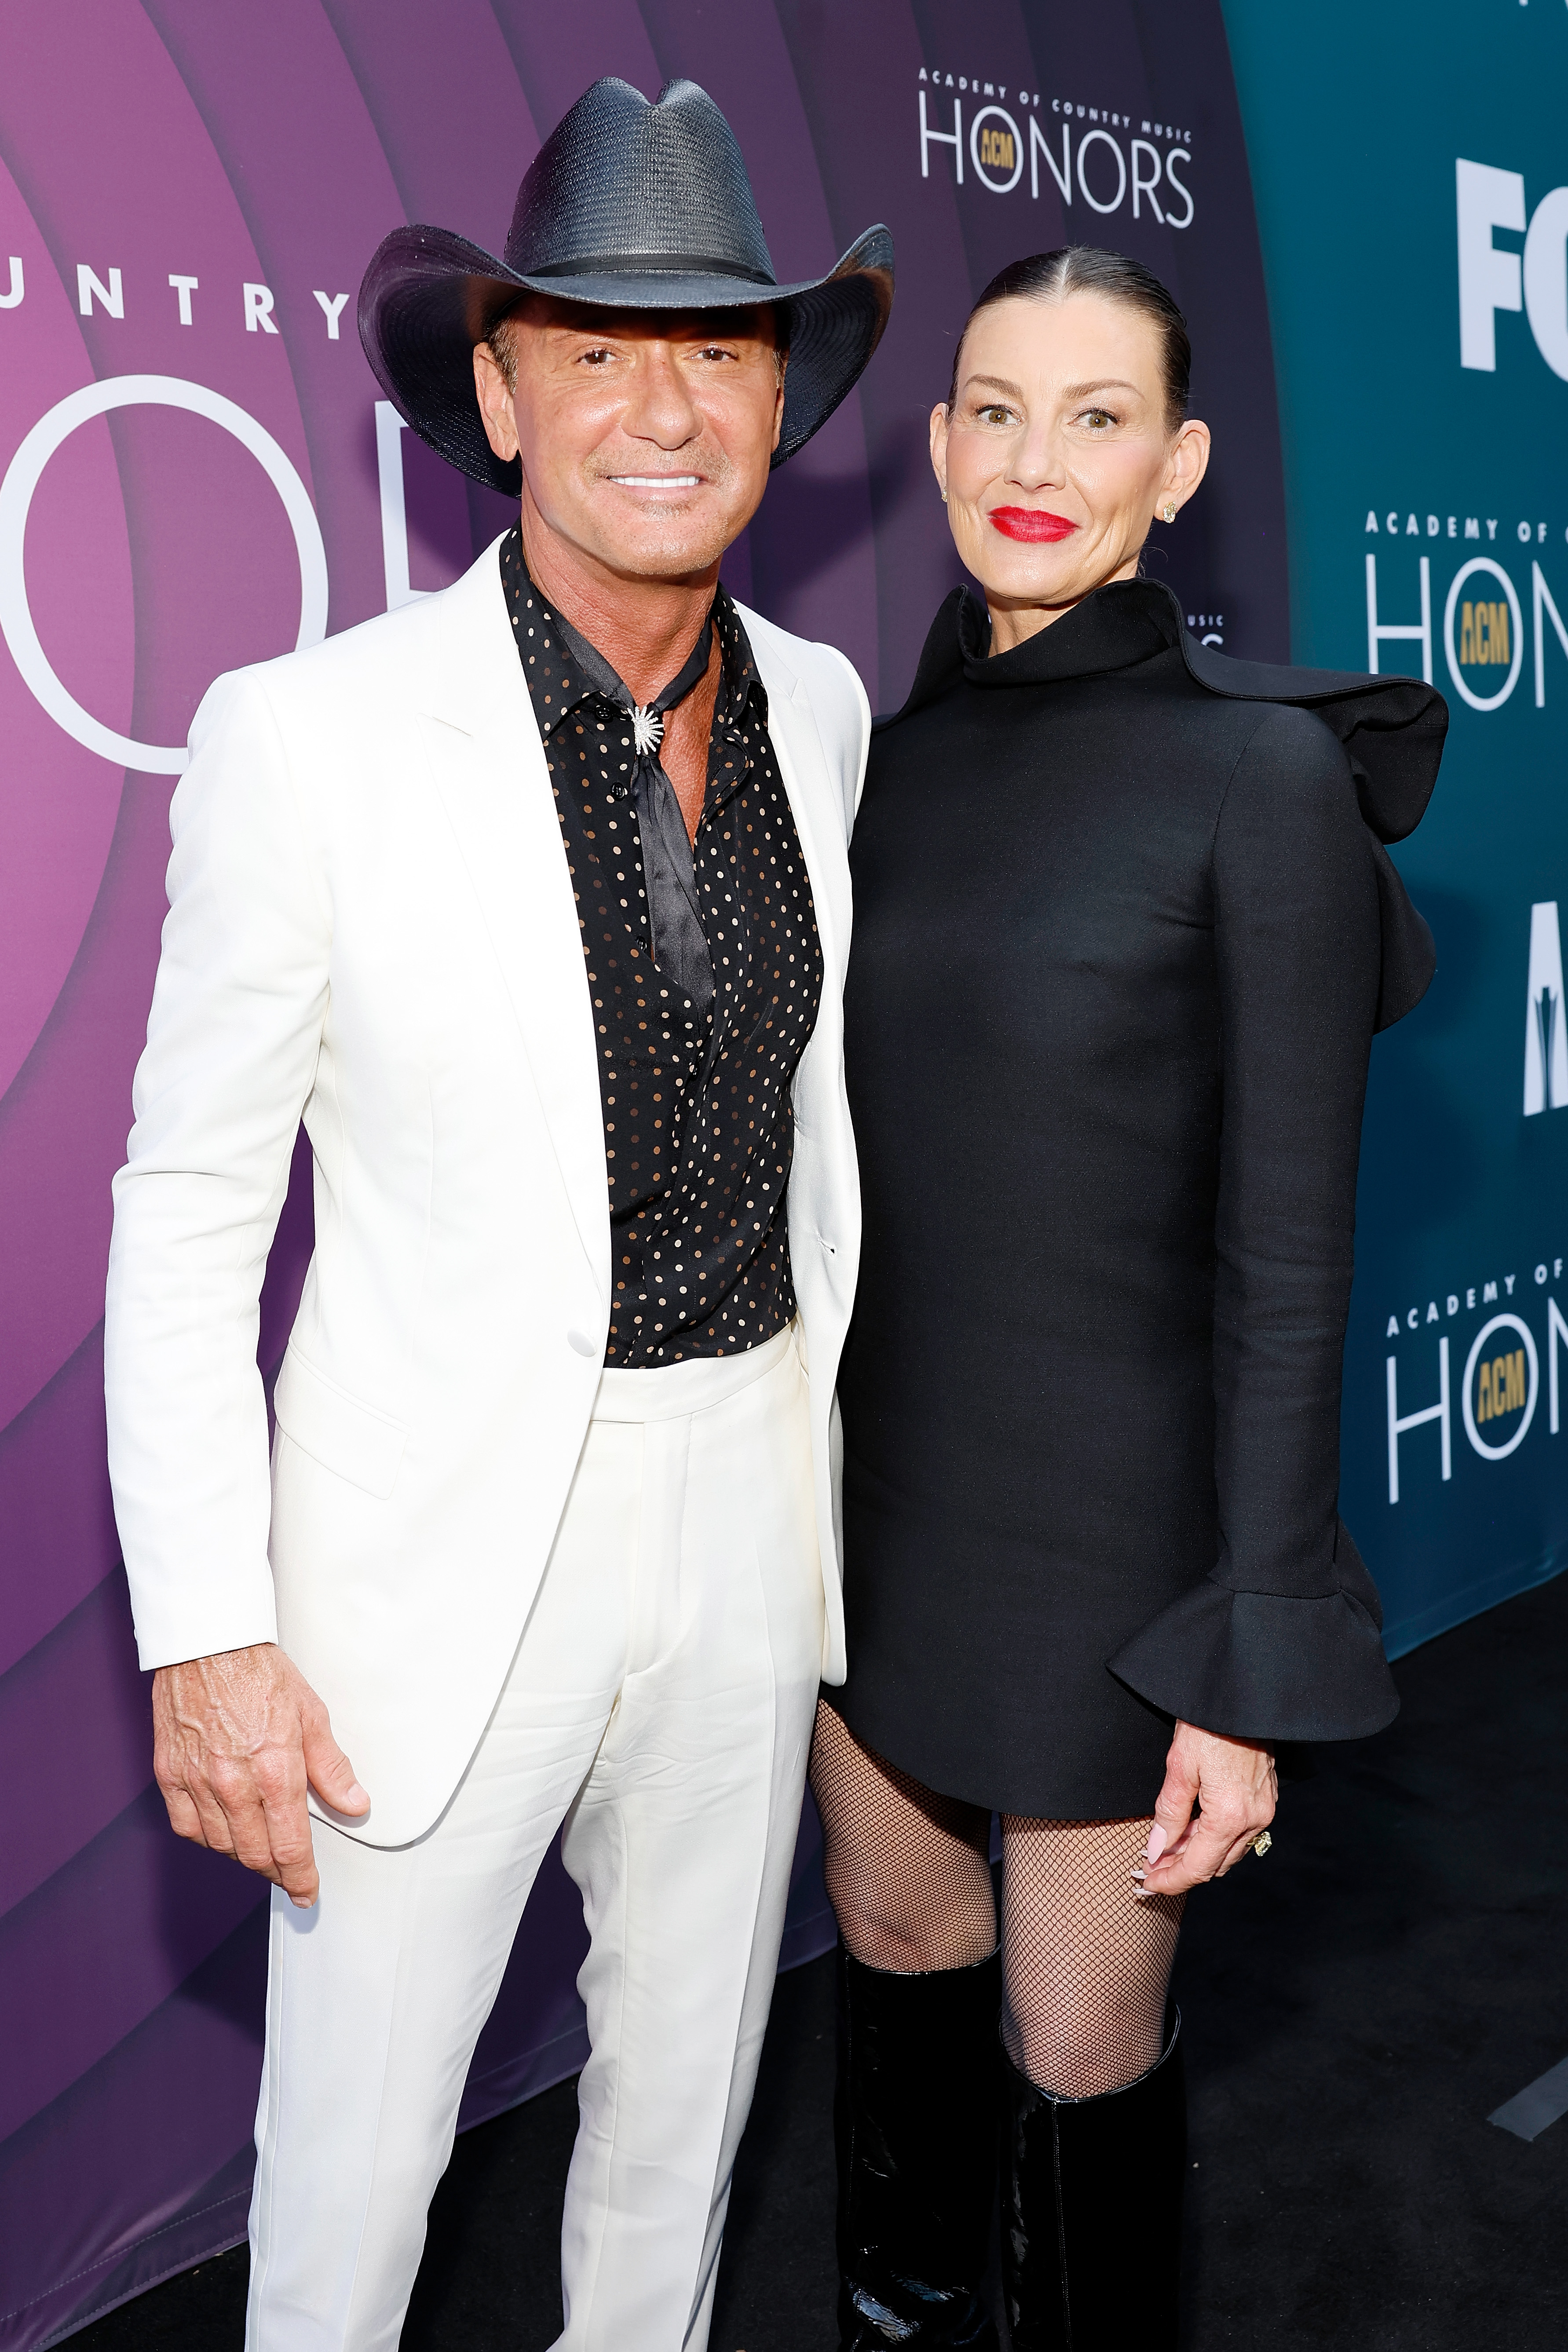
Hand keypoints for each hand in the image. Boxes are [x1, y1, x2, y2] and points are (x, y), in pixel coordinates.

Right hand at [152, 1642, 368, 1907]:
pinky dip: (208, 1837)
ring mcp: (198, 1781)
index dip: (300, 1877)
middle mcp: (234, 1783)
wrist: (208, 1644)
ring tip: (262, 1850)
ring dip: (245, 1856)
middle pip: (256, 1854)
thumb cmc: (262, 1673)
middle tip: (290, 1875)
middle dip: (277, 1873)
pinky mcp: (170, 1775)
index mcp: (276, 1770)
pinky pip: (187, 1826)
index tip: (307, 1892)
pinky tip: (224, 1830)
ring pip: (222, 1845)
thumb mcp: (311, 1714)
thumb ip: (332, 1767)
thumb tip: (355, 1803)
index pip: (290, 1846)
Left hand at [1137, 1720, 1276, 1897]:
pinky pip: (1240, 1833)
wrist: (1239, 1694)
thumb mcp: (1178, 1768)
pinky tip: (1192, 1828)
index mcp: (1230, 1816)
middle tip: (1151, 1866)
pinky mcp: (1266, 1798)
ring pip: (1229, 1851)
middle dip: (1181, 1870)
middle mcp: (1253, 1820)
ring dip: (1198, 1854)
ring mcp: (1264, 1810)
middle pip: (1215, 1864)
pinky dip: (1215, 1838)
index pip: (1197, 1867)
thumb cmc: (1208, 1724)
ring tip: (1167, 1848)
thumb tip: (1156, 1850)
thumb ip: (1168, 1814)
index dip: (1170, 1880)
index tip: (1147, 1882)